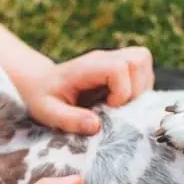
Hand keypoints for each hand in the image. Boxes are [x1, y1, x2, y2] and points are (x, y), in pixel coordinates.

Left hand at [17, 48, 153, 133]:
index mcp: (88, 66)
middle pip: (139, 59)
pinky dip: (141, 88)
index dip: (122, 92)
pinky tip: (124, 101)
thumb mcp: (48, 112)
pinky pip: (143, 69)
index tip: (109, 108)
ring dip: (141, 88)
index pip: (119, 68)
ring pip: (143, 61)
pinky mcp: (121, 65)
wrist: (40, 83)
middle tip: (120, 108)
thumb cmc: (43, 97)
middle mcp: (104, 58)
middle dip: (137, 89)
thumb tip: (96, 126)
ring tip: (123, 105)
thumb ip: (70, 119)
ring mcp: (114, 59)